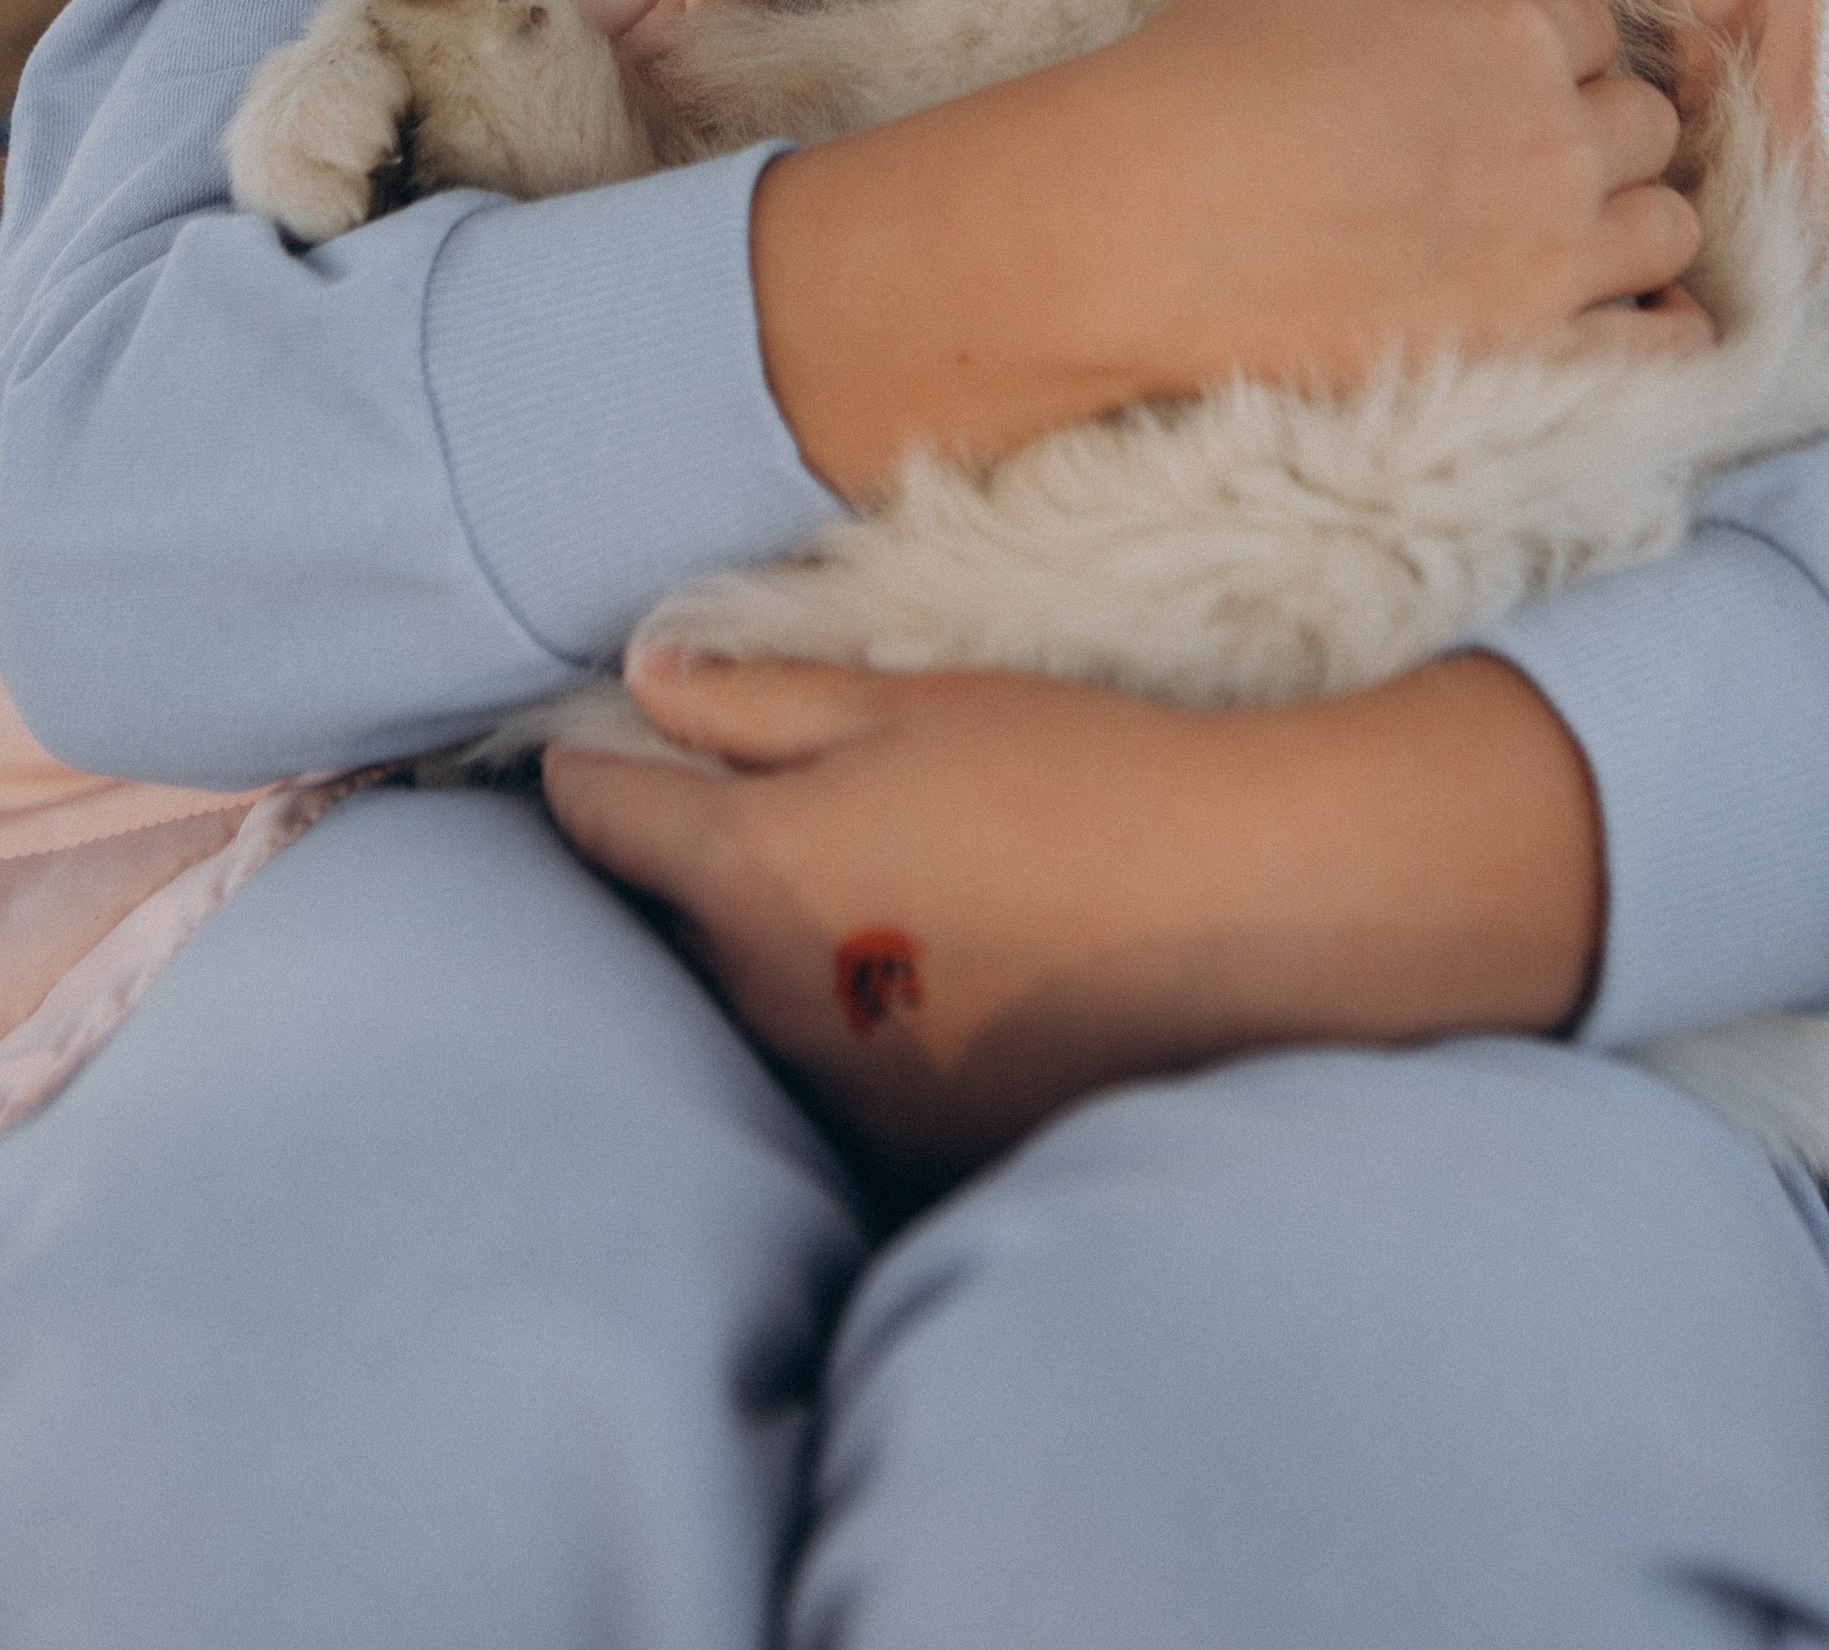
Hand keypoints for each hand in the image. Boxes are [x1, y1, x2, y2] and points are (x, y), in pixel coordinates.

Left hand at [544, 644, 1606, 1193]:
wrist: (1241, 910)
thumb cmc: (1073, 777)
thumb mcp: (904, 705)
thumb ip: (751, 702)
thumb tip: (640, 679)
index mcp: (747, 875)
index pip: (597, 820)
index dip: (588, 768)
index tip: (602, 743)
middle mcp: (763, 1002)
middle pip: (664, 921)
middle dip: (681, 863)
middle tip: (751, 796)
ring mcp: (836, 1092)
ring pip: (744, 1000)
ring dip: (766, 945)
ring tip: (871, 881)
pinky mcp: (911, 1149)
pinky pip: (832, 1070)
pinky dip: (849, 1020)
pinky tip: (938, 964)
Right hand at [753, 0, 1706, 494]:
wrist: (1135, 235)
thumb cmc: (1201, 87)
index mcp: (1506, 35)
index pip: (1591, 21)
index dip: (1544, 41)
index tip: (1495, 71)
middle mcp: (1553, 141)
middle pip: (1644, 119)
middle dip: (1595, 121)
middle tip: (1522, 149)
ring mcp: (1553, 255)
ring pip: (1669, 223)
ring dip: (1630, 213)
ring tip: (1568, 227)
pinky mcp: (1534, 353)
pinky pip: (1667, 338)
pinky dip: (1662, 317)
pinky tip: (1618, 306)